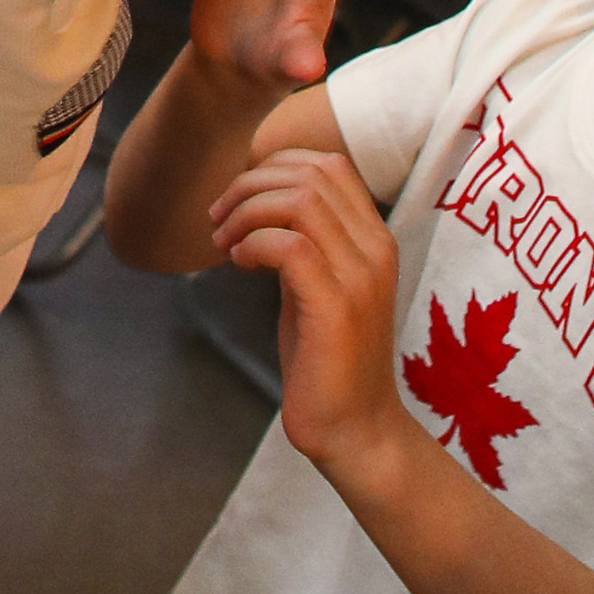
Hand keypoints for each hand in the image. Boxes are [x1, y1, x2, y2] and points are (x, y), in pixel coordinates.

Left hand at [210, 143, 404, 480]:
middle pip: (310, 175)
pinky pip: (290, 247)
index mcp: (375, 239)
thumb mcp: (318, 285)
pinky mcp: (336, 309)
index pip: (329, 165)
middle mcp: (376, 250)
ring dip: (247, 212)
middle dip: (250, 185)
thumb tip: (257, 205)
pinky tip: (238, 263)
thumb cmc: (327, 358)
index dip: (274, 166)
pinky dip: (254, 244)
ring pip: (300, 202)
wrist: (356, 429)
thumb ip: (302, 243)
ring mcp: (360, 278)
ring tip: (224, 241)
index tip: (239, 197)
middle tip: (218, 219)